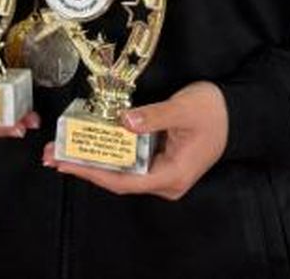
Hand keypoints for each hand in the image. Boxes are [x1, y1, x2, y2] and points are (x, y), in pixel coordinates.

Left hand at [45, 81, 227, 199]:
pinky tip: (86, 143)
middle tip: (52, 155)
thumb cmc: (213, 111)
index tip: (67, 163)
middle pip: (118, 179)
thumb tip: (124, 122)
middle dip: (84, 167)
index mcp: (172, 174)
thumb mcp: (183, 109)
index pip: (125, 181)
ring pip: (120, 171)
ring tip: (60, 149)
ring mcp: (161, 172)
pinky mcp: (158, 161)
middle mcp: (165, 180)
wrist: (237, 112)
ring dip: (91, 160)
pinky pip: (127, 161)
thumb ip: (154, 116)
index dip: (93, 173)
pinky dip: (106, 152)